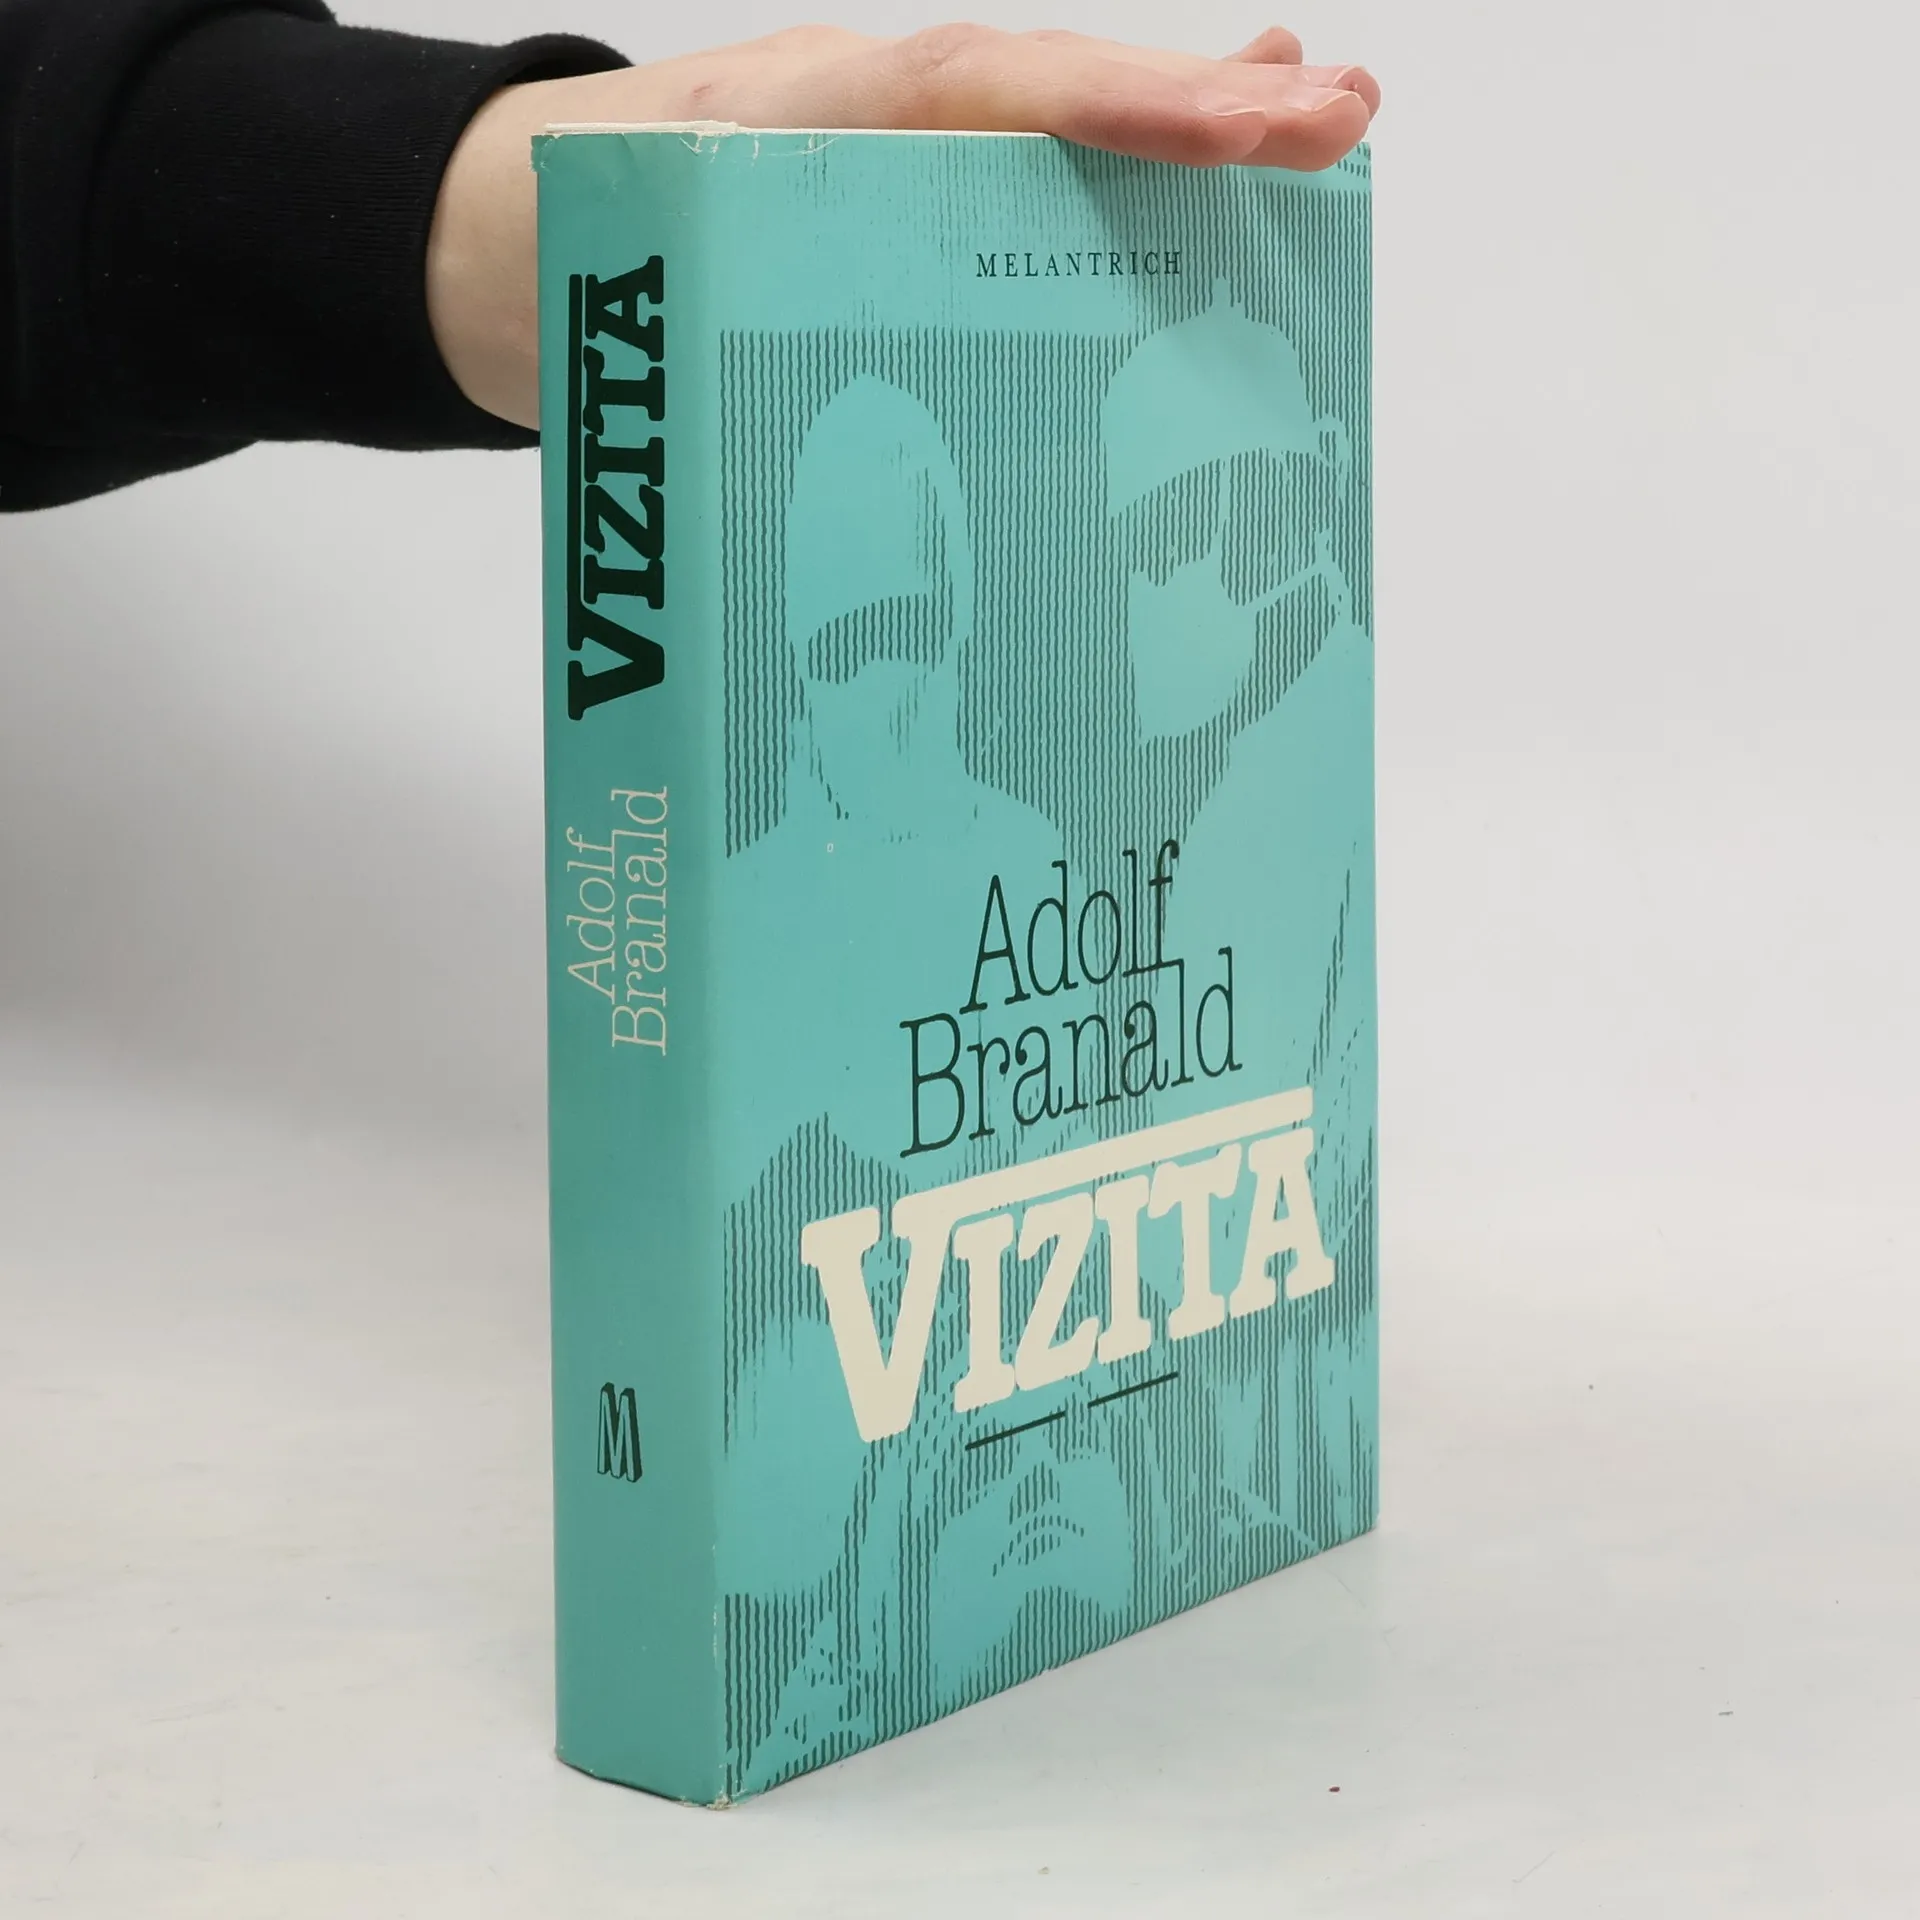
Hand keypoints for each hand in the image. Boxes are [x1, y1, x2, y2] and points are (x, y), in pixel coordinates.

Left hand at [427, 26, 1379, 429]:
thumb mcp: (627, 286)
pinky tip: (1186, 232)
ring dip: (1183, 152)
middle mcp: (884, 139)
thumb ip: (709, 332)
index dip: (1128, 105)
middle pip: (1060, 105)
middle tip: (1341, 119)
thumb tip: (820, 477)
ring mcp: (900, 183)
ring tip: (1313, 140)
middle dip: (1202, 112)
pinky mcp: (899, 245)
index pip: (995, 91)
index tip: (1256, 116)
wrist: (487, 251)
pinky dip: (1109, 209)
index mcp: (821, 125)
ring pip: (1055, 154)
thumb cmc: (566, 254)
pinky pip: (1016, 218)